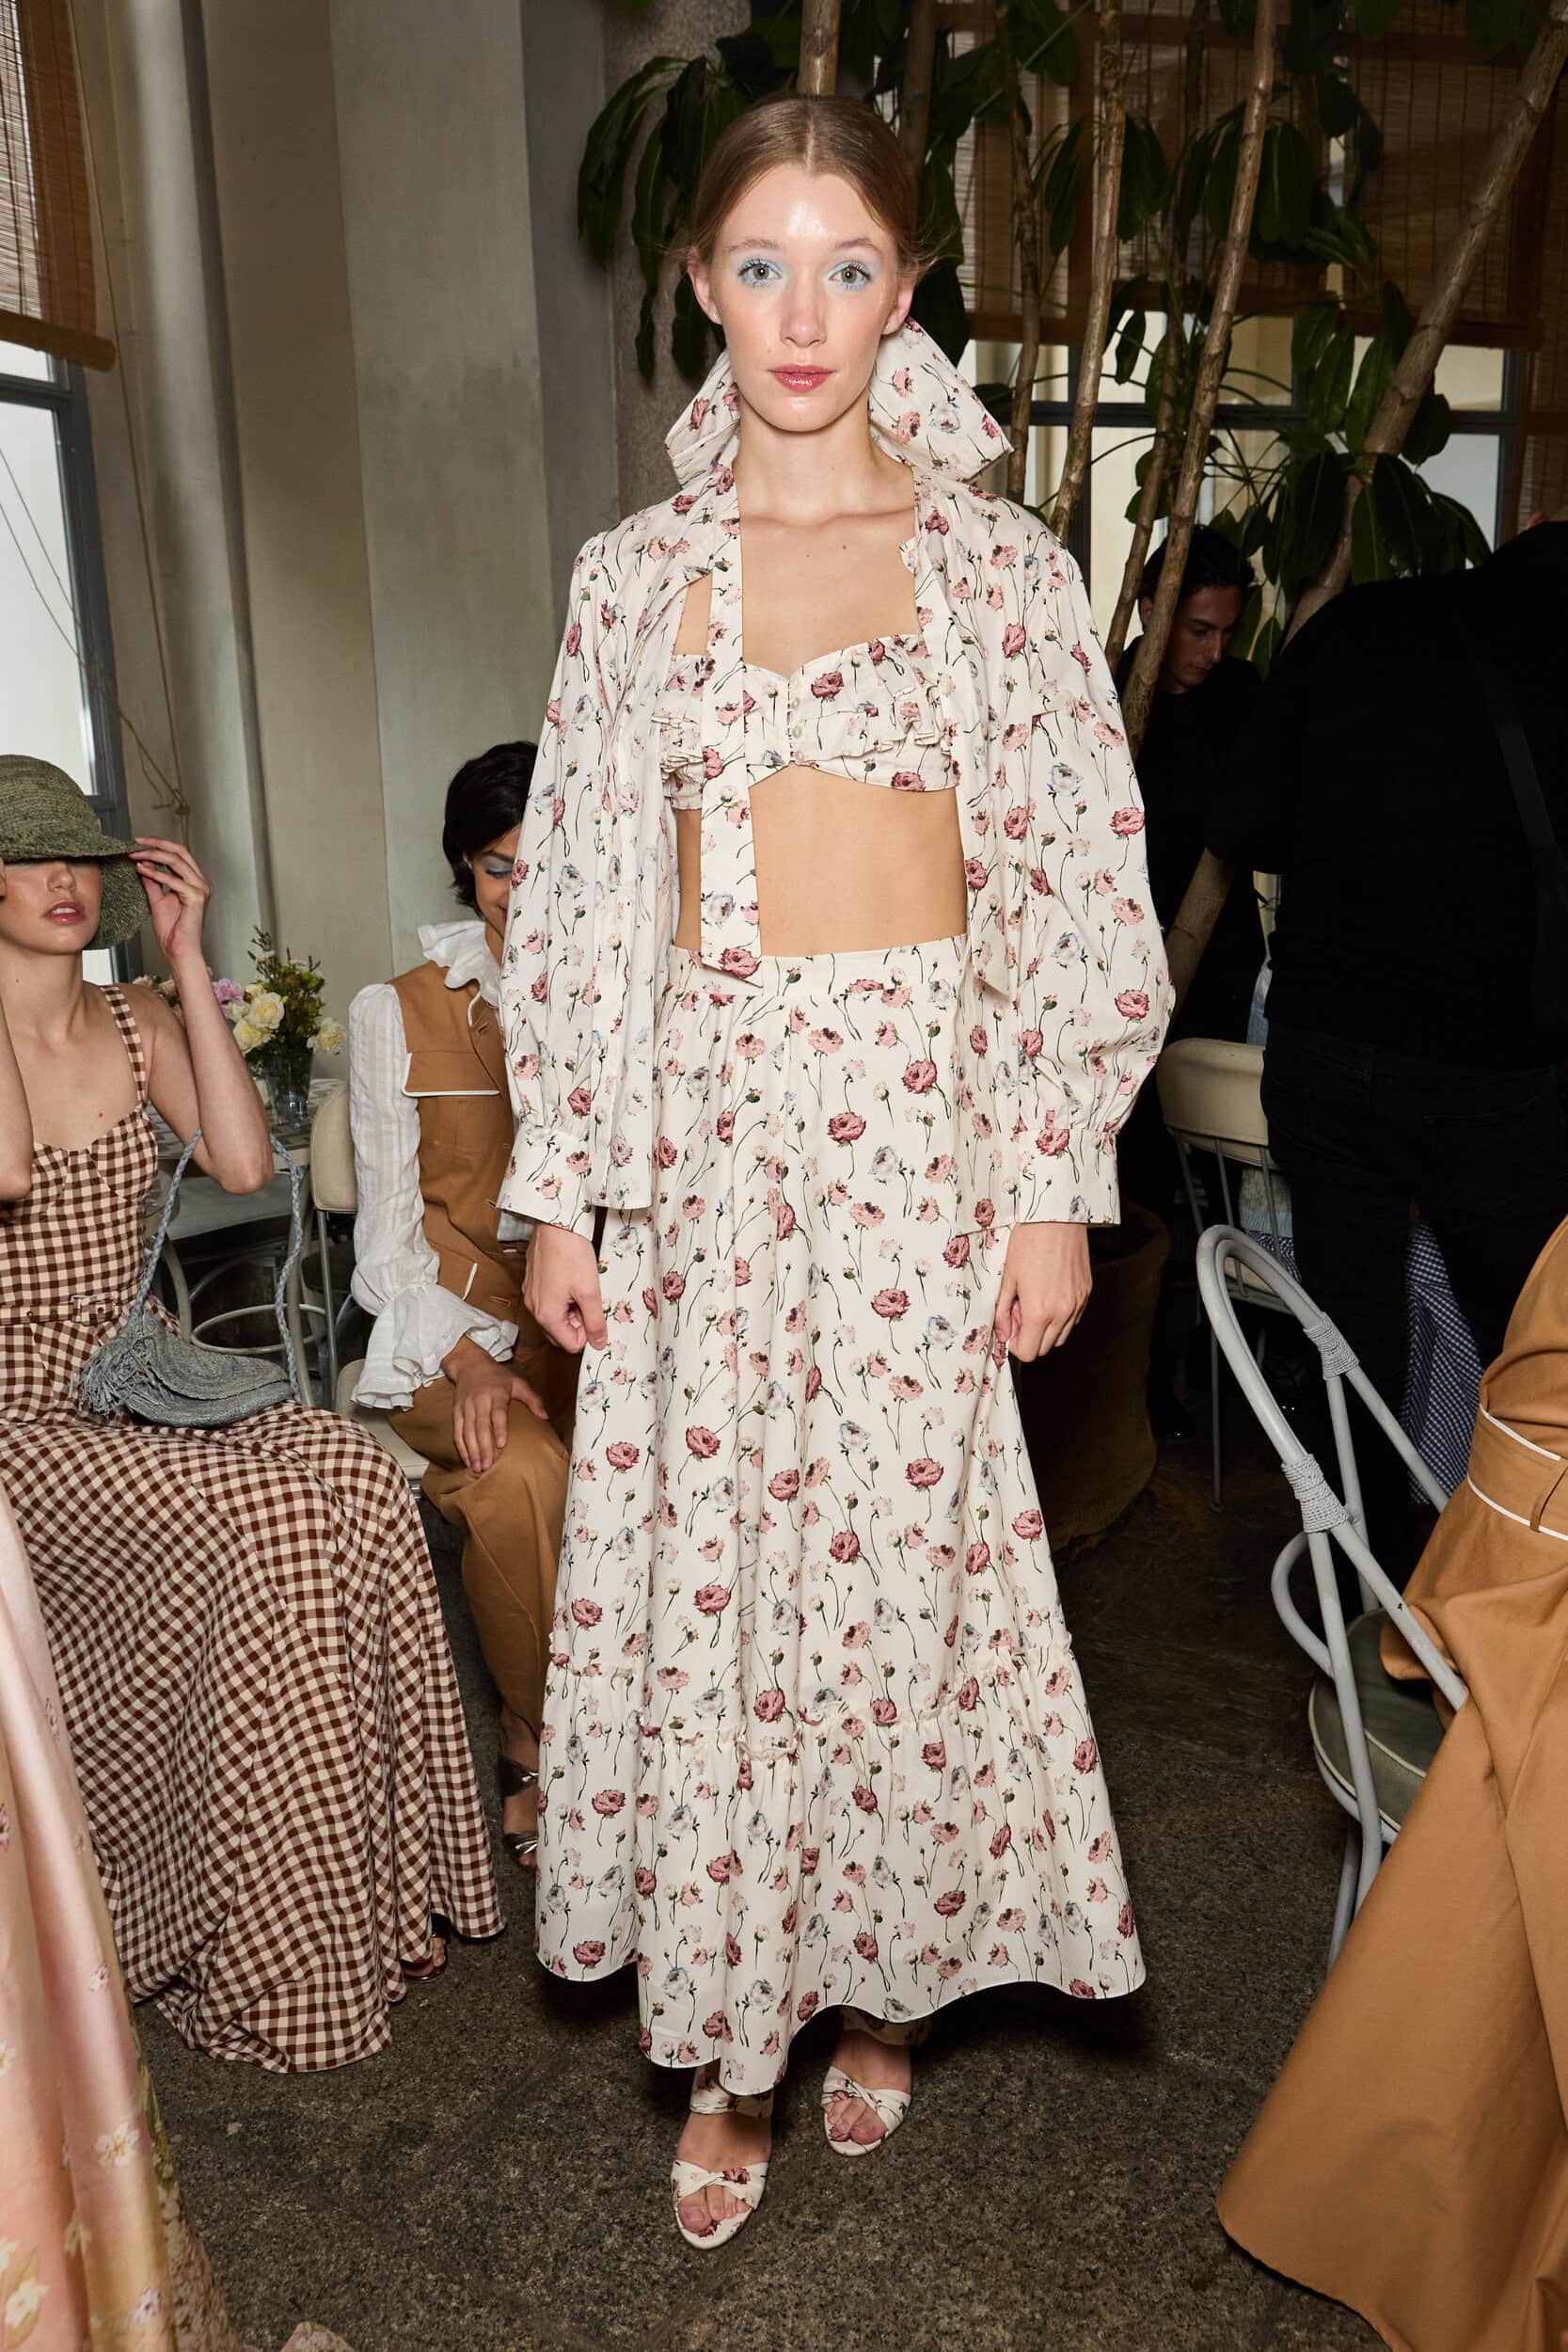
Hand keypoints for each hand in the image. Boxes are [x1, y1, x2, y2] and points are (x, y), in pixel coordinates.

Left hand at [132, 837, 210, 967]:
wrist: (179, 950)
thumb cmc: (172, 930)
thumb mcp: (157, 899)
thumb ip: (152, 881)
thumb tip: (143, 863)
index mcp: (194, 881)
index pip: (178, 854)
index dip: (159, 845)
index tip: (138, 843)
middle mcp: (200, 882)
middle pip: (180, 851)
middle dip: (157, 844)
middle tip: (136, 843)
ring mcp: (200, 889)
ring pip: (177, 861)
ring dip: (153, 855)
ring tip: (135, 855)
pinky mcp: (196, 897)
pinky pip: (174, 880)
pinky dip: (156, 873)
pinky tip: (142, 869)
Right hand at [444, 1339, 548, 1473]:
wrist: (470, 1365)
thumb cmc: (498, 1376)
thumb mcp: (518, 1382)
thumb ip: (532, 1399)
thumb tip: (545, 1417)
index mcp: (495, 1393)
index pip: (496, 1413)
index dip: (498, 1428)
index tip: (500, 1444)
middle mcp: (479, 1401)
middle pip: (479, 1426)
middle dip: (483, 1447)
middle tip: (487, 1466)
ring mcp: (466, 1407)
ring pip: (466, 1431)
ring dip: (471, 1451)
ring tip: (477, 1467)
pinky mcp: (456, 1411)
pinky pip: (457, 1431)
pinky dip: (461, 1447)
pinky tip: (467, 1460)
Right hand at [523, 1222, 606, 1353]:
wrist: (554, 1224)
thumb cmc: (570, 1254)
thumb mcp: (590, 1292)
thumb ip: (595, 1322)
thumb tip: (598, 1344)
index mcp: (547, 1315)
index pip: (571, 1344)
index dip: (588, 1333)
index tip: (595, 1314)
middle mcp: (534, 1308)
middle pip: (561, 1332)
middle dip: (579, 1321)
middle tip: (589, 1299)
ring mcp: (532, 1295)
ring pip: (557, 1316)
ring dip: (572, 1308)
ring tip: (581, 1286)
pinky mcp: (533, 1282)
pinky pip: (550, 1301)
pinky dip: (564, 1296)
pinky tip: (572, 1278)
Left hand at [993, 1222, 1090, 1361]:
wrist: (1056, 1217)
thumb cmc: (1028, 1242)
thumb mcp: (1008, 1278)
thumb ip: (1003, 1312)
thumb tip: (1003, 1334)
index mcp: (1039, 1311)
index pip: (1028, 1353)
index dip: (1015, 1344)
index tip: (1010, 1327)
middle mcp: (1062, 1312)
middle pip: (1045, 1348)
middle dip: (1030, 1337)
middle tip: (1020, 1312)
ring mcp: (1077, 1304)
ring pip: (1061, 1336)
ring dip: (1046, 1329)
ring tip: (1035, 1303)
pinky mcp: (1086, 1293)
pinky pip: (1073, 1319)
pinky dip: (1060, 1317)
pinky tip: (1050, 1296)